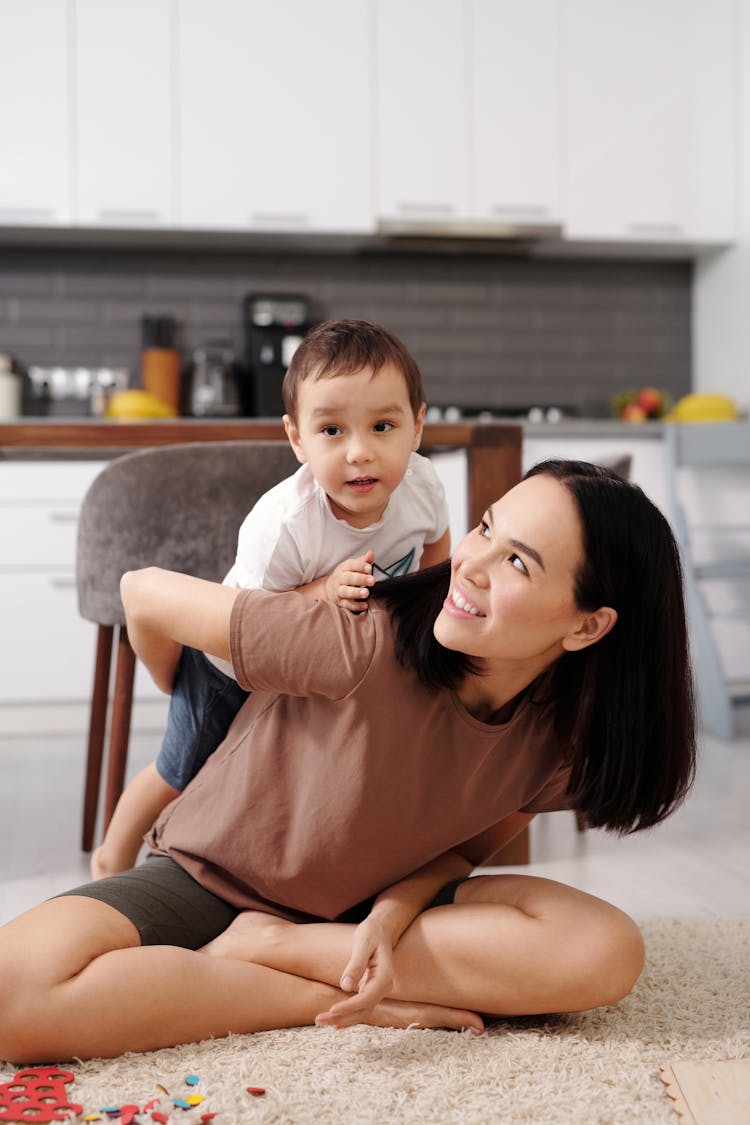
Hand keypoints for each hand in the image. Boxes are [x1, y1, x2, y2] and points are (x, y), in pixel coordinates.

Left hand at [315, 914, 394, 1028]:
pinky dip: (349, 1016)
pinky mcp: (371, 990)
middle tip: (319, 1020)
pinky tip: (335, 1022)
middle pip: (363, 1010)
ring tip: (321, 1021)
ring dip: (343, 1019)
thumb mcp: (363, 942)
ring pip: (362, 1012)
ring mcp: (379, 990)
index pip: (366, 998)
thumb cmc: (371, 933)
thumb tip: (346, 986)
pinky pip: (361, 1008)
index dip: (349, 1007)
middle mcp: (384, 987)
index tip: (332, 1010)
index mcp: (384, 976)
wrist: (381, 930)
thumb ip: (356, 964)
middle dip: (342, 1017)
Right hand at [323, 550, 375, 612]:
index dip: (360, 566)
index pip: (350, 565)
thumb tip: (371, 553)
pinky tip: (364, 605)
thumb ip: (363, 561)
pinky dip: (355, 606)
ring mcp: (339, 591)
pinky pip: (347, 604)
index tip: (369, 568)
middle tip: (372, 581)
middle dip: (360, 579)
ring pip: (345, 592)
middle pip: (348, 578)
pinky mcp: (340, 602)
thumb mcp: (352, 566)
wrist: (329, 588)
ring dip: (356, 593)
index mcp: (343, 568)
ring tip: (366, 593)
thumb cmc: (345, 575)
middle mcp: (339, 579)